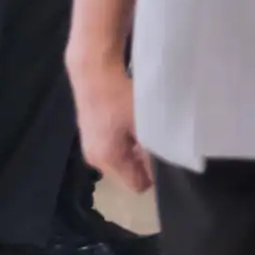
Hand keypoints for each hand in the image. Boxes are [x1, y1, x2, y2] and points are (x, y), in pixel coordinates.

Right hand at [71, 57, 152, 194]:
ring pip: (120, 158)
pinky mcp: (87, 132)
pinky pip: (111, 145)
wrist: (93, 69)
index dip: (153, 174)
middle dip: (141, 160)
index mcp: (107, 161)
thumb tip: (167, 162)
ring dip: (132, 147)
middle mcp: (94, 159)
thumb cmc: (121, 97)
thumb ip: (156, 148)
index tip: (164, 155)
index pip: (137, 184)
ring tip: (142, 125)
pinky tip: (127, 118)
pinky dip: (121, 138)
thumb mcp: (145, 124)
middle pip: (127, 172)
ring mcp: (89, 145)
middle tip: (154, 137)